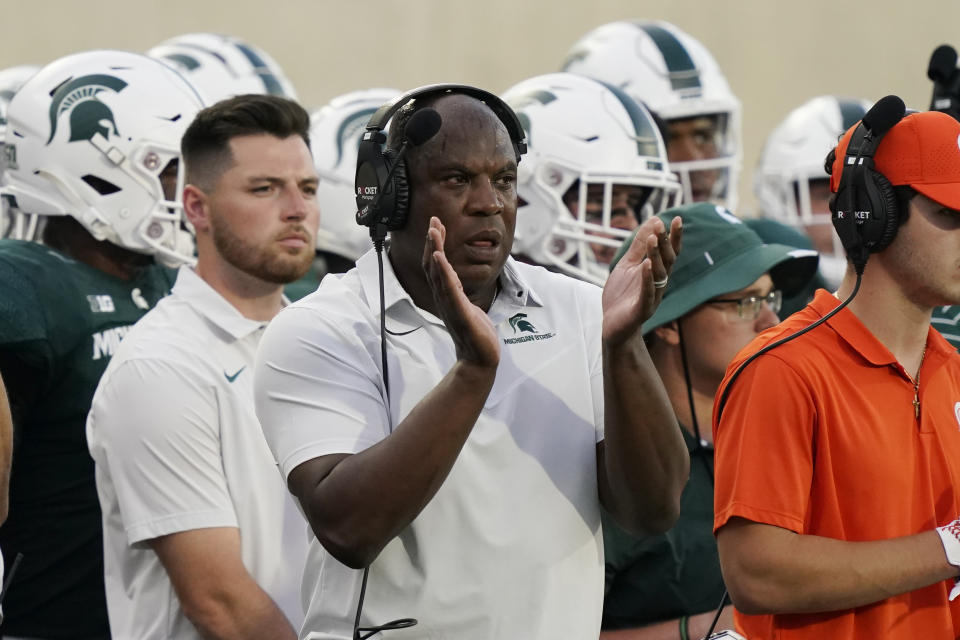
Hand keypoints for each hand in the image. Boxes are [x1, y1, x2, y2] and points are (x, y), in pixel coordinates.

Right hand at [421, 217, 499, 368]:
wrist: (479, 359)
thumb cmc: (474, 333)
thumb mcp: (466, 305)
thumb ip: (458, 290)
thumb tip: (454, 277)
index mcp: (446, 295)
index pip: (435, 266)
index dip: (433, 245)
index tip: (435, 225)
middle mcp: (444, 298)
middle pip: (433, 266)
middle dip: (432, 242)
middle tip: (432, 221)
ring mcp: (450, 305)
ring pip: (438, 274)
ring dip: (434, 251)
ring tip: (433, 232)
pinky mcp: (460, 312)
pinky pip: (449, 289)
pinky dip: (443, 272)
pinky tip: (439, 258)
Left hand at [601, 215, 681, 345]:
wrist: (613, 326)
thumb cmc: (622, 295)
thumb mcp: (628, 265)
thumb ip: (639, 245)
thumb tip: (654, 219)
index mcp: (657, 273)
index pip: (669, 252)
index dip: (674, 237)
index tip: (677, 218)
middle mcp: (659, 284)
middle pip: (667, 261)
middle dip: (665, 243)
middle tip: (661, 225)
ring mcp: (652, 297)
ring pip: (659, 274)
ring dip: (656, 256)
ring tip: (653, 239)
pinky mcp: (642, 310)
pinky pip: (647, 293)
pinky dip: (647, 279)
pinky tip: (646, 265)